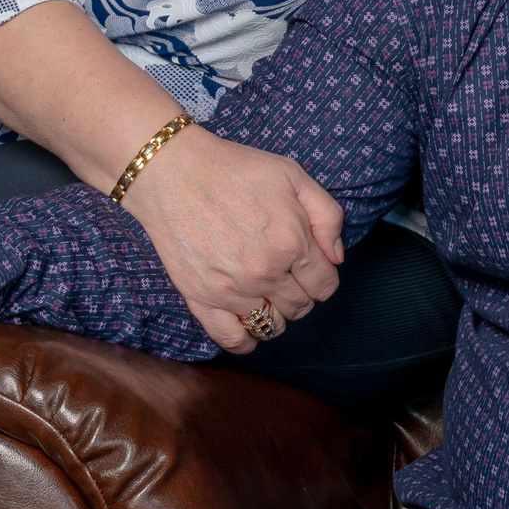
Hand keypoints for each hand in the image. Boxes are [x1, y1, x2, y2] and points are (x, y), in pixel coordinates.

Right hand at [120, 126, 347, 352]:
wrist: (172, 172)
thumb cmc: (233, 168)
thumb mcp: (293, 175)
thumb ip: (327, 215)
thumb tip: (336, 258)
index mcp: (292, 242)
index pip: (325, 285)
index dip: (322, 276)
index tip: (310, 267)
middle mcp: (266, 273)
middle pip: (301, 307)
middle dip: (301, 293)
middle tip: (286, 273)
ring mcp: (232, 290)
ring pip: (271, 325)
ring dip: (276, 313)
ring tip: (266, 292)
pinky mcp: (201, 299)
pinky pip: (233, 340)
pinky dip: (247, 339)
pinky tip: (247, 321)